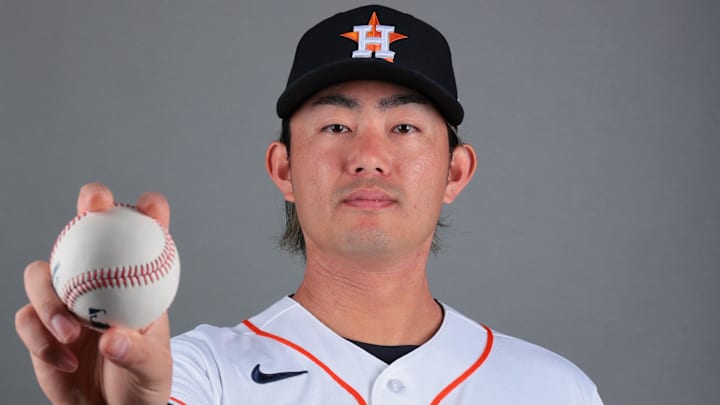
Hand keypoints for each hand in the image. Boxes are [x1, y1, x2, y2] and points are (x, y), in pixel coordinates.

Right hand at [15, 183, 172, 404]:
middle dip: (89, 206)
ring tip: (71, 332)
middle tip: (91, 207)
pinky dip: (43, 340)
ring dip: (51, 300)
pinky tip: (66, 359)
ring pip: (42, 274)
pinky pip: (28, 320)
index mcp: (136, 284)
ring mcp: (66, 302)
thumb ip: (137, 352)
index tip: (151, 205)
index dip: (148, 213)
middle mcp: (99, 282)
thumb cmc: (141, 382)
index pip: (145, 239)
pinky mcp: (40, 328)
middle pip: (86, 233)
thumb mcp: (153, 369)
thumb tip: (114, 337)